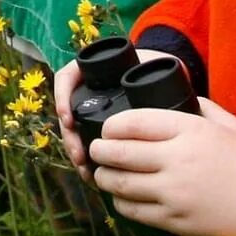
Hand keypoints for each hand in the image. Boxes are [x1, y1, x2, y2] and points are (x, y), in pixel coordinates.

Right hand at [54, 46, 178, 174]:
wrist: (159, 75)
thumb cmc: (153, 65)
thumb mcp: (152, 62)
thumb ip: (156, 66)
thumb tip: (173, 80)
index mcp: (93, 69)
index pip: (67, 78)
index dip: (62, 98)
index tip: (69, 119)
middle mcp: (86, 89)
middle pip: (67, 112)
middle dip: (69, 137)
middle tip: (79, 156)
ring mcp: (91, 108)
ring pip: (73, 131)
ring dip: (75, 150)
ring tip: (85, 170)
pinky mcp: (97, 126)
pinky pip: (84, 141)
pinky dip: (85, 158)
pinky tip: (91, 174)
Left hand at [88, 99, 235, 235]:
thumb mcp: (227, 123)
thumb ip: (198, 106)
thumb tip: (175, 96)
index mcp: (187, 130)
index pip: (133, 122)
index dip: (111, 126)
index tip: (107, 129)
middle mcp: (175, 160)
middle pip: (119, 154)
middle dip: (99, 151)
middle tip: (95, 151)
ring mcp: (173, 193)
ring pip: (121, 184)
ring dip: (104, 178)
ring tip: (102, 174)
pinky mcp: (175, 220)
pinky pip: (135, 211)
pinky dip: (121, 204)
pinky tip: (120, 198)